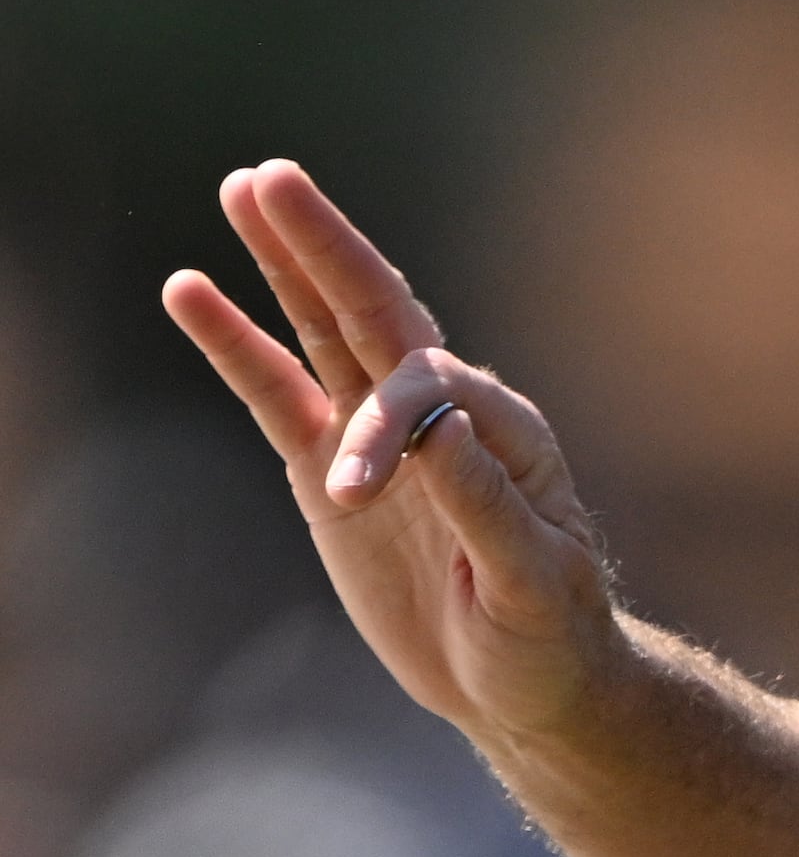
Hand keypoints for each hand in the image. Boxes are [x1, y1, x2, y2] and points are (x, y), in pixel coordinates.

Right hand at [162, 160, 622, 752]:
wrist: (526, 679)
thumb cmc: (547, 628)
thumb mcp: (530, 579)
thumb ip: (486, 507)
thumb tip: (441, 432)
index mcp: (501, 428)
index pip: (428, 387)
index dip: (388, 425)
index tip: (356, 495)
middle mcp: (440, 413)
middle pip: (374, 310)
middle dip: (325, 247)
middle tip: (272, 177)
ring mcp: (380, 438)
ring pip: (324, 331)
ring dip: (285, 264)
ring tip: (242, 189)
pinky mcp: (331, 473)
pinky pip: (277, 394)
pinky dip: (237, 344)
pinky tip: (194, 291)